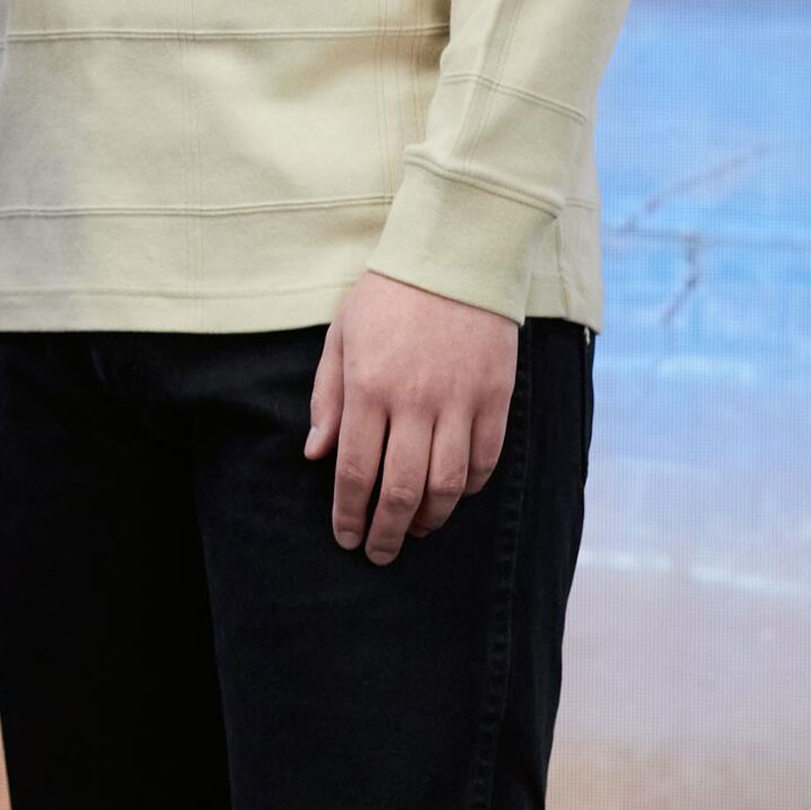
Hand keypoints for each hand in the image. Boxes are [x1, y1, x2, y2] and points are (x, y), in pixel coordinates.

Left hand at [305, 271, 516, 564]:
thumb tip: (316, 455)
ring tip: (414, 529)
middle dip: (386, 532)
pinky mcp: (495, 398)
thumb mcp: (341, 335)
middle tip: (378, 554)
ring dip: (429, 519)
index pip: (356, 470)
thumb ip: (327, 397)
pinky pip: (484, 461)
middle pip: (401, 490)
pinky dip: (469, 489)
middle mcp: (414, 401)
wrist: (454, 255)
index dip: (349, 514)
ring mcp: (459, 402)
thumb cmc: (388, 294)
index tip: (346, 539)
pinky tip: (452, 494)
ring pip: (447, 486)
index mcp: (368, 386)